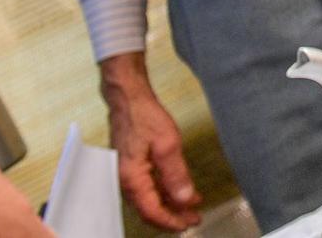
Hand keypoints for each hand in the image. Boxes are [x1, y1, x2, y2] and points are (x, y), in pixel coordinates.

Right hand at [99, 53, 201, 230]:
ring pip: (150, 199)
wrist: (128, 99)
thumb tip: (185, 200)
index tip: (190, 223)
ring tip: (192, 206)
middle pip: (150, 210)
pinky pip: (148, 187)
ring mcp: (128, 175)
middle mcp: (126, 181)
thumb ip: (176, 174)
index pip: (152, 212)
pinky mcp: (132, 167)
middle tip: (195, 218)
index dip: (172, 221)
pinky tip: (180, 190)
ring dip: (170, 205)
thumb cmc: (144, 117)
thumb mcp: (167, 144)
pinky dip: (164, 192)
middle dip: (173, 216)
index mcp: (132, 179)